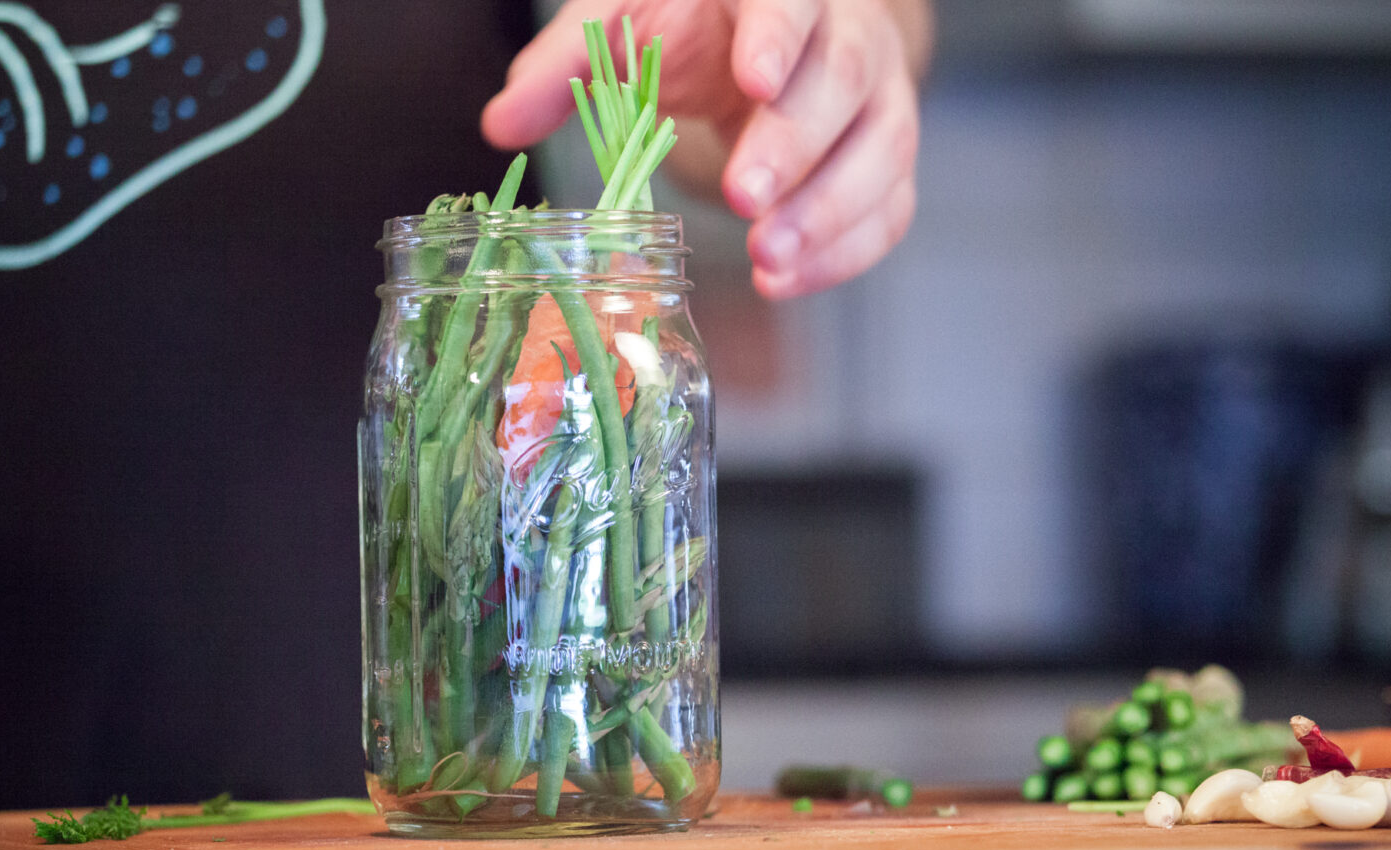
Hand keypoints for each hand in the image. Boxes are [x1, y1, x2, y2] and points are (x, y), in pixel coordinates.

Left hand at [481, 0, 928, 298]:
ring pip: (882, 150)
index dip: (778, 37)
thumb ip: (568, 64)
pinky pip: (889, 207)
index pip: (791, 0)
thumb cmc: (698, 23)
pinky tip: (788, 281)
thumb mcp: (628, 19)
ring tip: (768, 262)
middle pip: (843, 81)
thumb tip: (500, 123)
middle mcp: (846, 35)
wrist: (780, 42)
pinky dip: (844, 252)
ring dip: (829, 213)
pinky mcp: (886, 159)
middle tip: (746, 198)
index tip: (753, 80)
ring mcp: (879, 99)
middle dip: (796, 144)